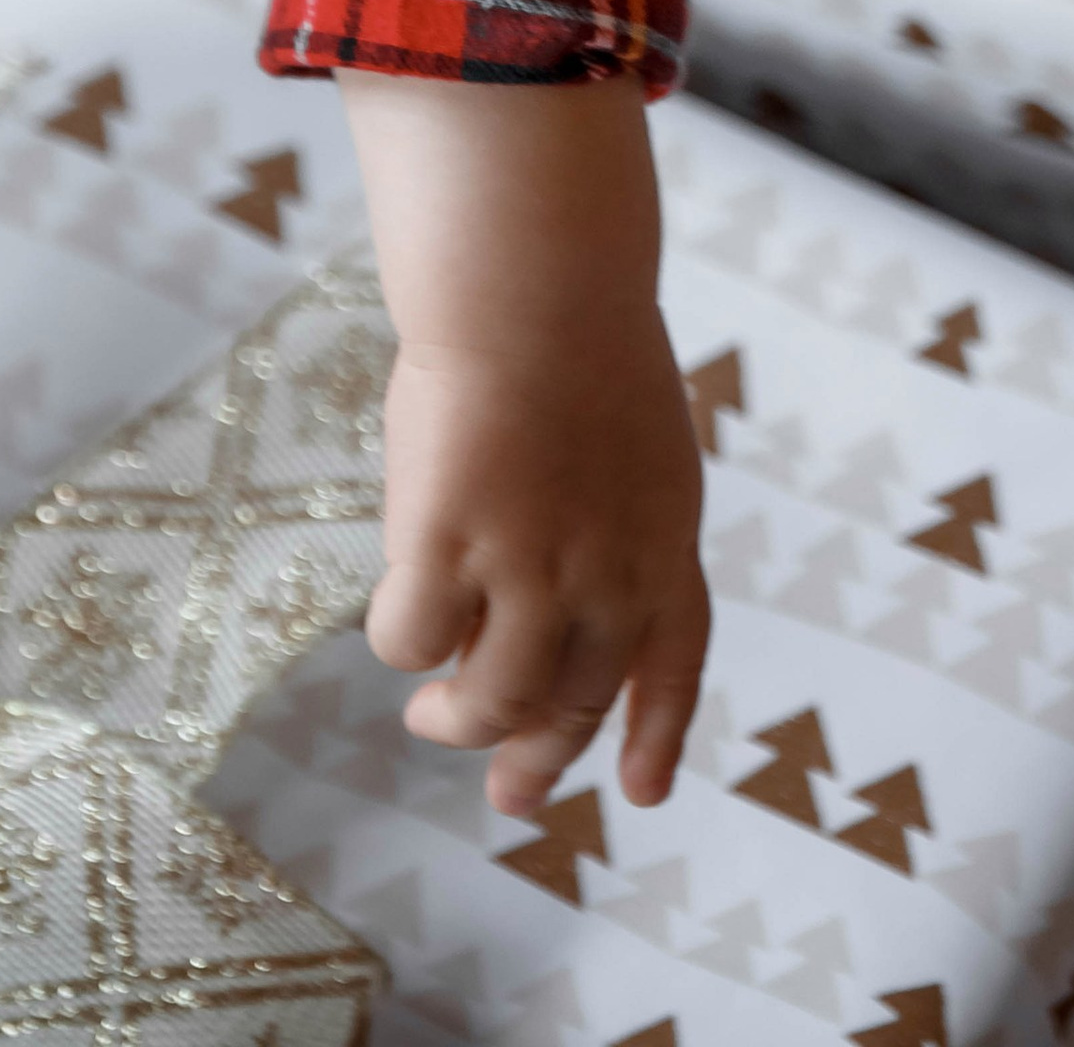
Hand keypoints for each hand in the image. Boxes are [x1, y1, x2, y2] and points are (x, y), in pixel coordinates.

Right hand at [368, 309, 710, 817]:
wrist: (535, 279)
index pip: (678, 658)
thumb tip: (537, 629)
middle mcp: (608, 568)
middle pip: (573, 701)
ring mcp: (529, 562)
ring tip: (432, 709)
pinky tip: (396, 613)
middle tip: (506, 789)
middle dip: (536, 760)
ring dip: (458, 719)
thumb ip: (609, 536)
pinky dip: (401, 643)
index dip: (660, 733)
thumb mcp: (633, 448)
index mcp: (666, 536)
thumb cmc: (574, 342)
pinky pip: (411, 639)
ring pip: (491, 701)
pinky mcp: (447, 543)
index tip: (644, 794)